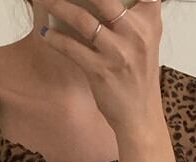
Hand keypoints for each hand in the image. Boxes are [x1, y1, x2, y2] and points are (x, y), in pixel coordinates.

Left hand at [39, 0, 164, 134]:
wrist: (140, 116)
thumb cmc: (138, 77)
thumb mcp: (147, 40)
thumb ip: (137, 15)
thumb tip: (106, 4)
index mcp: (149, 20)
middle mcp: (135, 33)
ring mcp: (118, 53)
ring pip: (83, 19)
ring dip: (59, 7)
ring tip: (46, 1)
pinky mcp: (101, 71)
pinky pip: (72, 49)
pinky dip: (56, 39)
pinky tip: (47, 32)